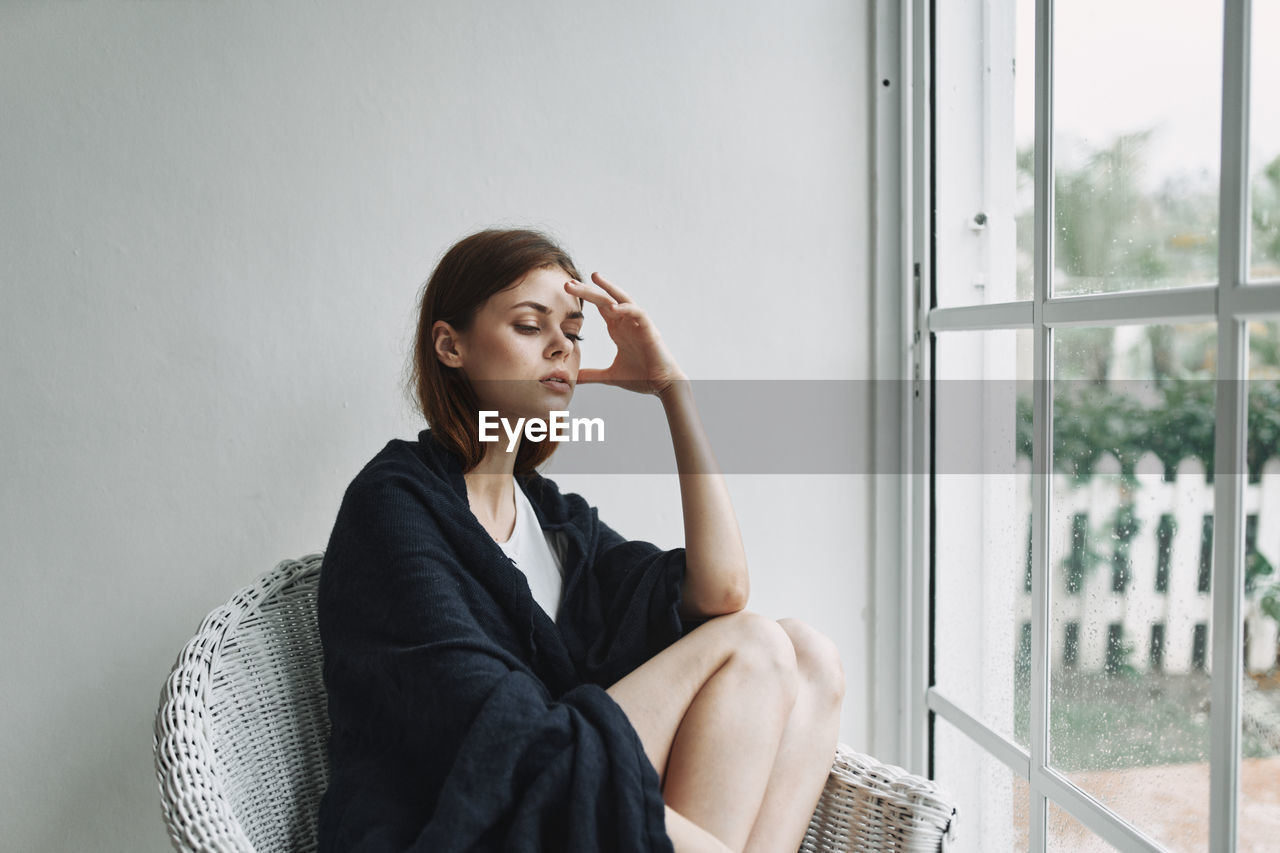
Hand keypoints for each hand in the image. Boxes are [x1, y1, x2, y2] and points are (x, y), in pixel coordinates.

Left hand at [565, 272, 686, 396]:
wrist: (662, 386)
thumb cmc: (641, 378)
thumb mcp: (610, 376)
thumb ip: (592, 374)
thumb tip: (574, 377)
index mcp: (618, 329)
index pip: (600, 306)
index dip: (585, 296)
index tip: (568, 287)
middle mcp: (627, 322)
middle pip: (605, 299)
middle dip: (587, 291)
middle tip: (568, 283)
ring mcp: (638, 324)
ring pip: (621, 299)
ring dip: (607, 289)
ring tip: (593, 278)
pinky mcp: (649, 330)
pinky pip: (638, 313)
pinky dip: (626, 309)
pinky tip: (613, 307)